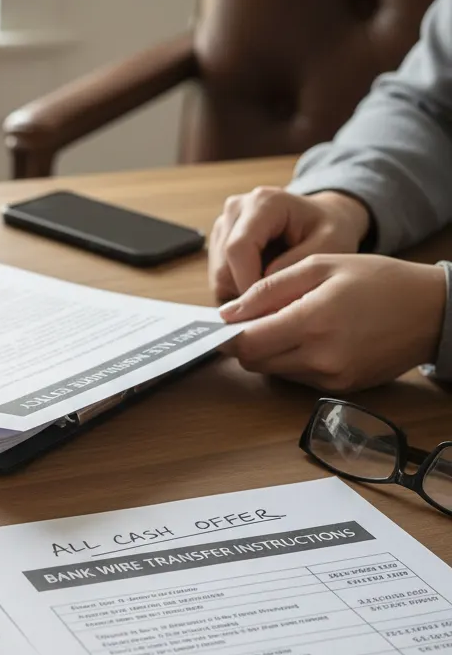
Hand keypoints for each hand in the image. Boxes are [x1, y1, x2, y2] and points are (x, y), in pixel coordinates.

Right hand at [209, 187, 371, 300]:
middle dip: (247, 294)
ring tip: (275, 292)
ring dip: (242, 293)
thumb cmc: (331, 230)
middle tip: (277, 305)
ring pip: (219, 276)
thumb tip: (261, 288)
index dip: (248, 283)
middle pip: (224, 266)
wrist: (324, 219)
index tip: (269, 308)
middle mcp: (236, 209)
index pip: (238, 248)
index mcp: (263, 202)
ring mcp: (224, 224)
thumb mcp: (329, 246)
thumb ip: (296, 265)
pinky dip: (239, 290)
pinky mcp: (219, 241)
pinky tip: (264, 285)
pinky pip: (220, 278)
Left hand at [219, 254, 446, 391]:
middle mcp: (321, 357)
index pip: (248, 343)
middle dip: (246, 343)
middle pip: (255, 362)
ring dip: (269, 351)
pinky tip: (310, 337)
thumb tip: (228, 313)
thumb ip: (268, 289)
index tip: (223, 324)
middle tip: (256, 319)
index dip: (228, 335)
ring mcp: (332, 378)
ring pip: (274, 371)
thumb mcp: (321, 266)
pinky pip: (297, 377)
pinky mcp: (341, 388)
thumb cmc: (378, 280)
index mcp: (313, 322)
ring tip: (289, 323)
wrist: (433, 310)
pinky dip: (292, 359)